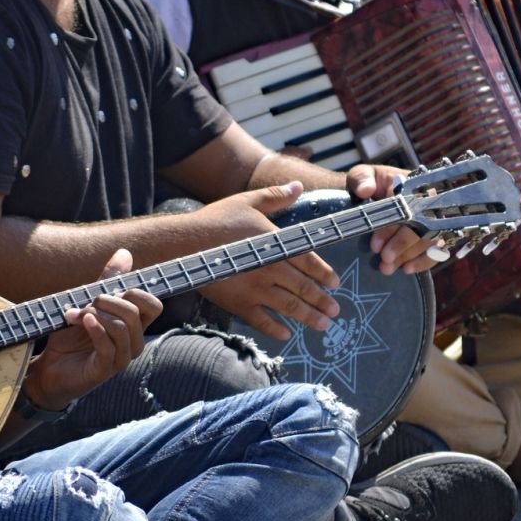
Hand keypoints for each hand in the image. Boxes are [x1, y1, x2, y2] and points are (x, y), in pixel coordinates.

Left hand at [24, 249, 161, 410]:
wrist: (49, 368)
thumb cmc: (71, 336)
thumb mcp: (88, 304)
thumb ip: (108, 281)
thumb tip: (125, 253)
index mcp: (134, 326)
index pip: (154, 305)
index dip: (135, 292)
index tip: (109, 290)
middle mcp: (133, 343)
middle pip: (136, 312)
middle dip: (108, 300)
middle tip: (86, 303)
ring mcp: (121, 358)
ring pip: (122, 327)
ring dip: (96, 314)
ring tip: (76, 315)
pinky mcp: (104, 370)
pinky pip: (108, 346)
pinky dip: (95, 329)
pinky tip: (82, 320)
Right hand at [195, 182, 341, 340]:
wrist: (185, 245)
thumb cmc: (216, 220)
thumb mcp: (248, 202)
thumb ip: (275, 197)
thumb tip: (297, 186)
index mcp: (275, 245)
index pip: (308, 261)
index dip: (325, 274)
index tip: (336, 283)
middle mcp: (270, 269)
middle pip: (304, 287)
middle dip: (323, 300)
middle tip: (336, 311)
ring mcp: (255, 289)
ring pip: (289, 306)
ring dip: (308, 317)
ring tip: (323, 325)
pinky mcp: (238, 304)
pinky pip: (261, 321)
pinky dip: (275, 329)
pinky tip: (286, 334)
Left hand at [346, 164, 435, 275]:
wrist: (371, 196)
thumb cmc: (368, 185)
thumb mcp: (360, 175)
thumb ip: (360, 178)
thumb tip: (365, 189)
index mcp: (411, 184)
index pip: (405, 207)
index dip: (390, 227)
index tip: (374, 244)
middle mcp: (427, 201)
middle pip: (420, 226)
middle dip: (401, 245)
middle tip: (384, 258)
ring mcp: (433, 219)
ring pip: (429, 240)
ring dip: (408, 256)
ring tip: (388, 267)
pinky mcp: (434, 235)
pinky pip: (437, 250)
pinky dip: (423, 261)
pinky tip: (407, 269)